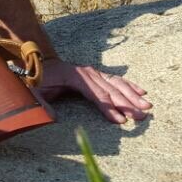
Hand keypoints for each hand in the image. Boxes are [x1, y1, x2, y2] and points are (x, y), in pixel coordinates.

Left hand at [37, 59, 151, 123]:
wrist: (37, 62)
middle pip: (110, 90)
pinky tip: (141, 92)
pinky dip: (129, 85)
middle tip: (141, 117)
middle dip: (127, 104)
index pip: (96, 94)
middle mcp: (88, 73)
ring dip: (133, 96)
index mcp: (75, 77)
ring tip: (147, 107)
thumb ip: (41, 104)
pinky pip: (115, 80)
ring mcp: (93, 72)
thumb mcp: (33, 92)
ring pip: (116, 84)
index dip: (108, 107)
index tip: (120, 120)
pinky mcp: (96, 74)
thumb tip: (52, 118)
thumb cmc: (36, 80)